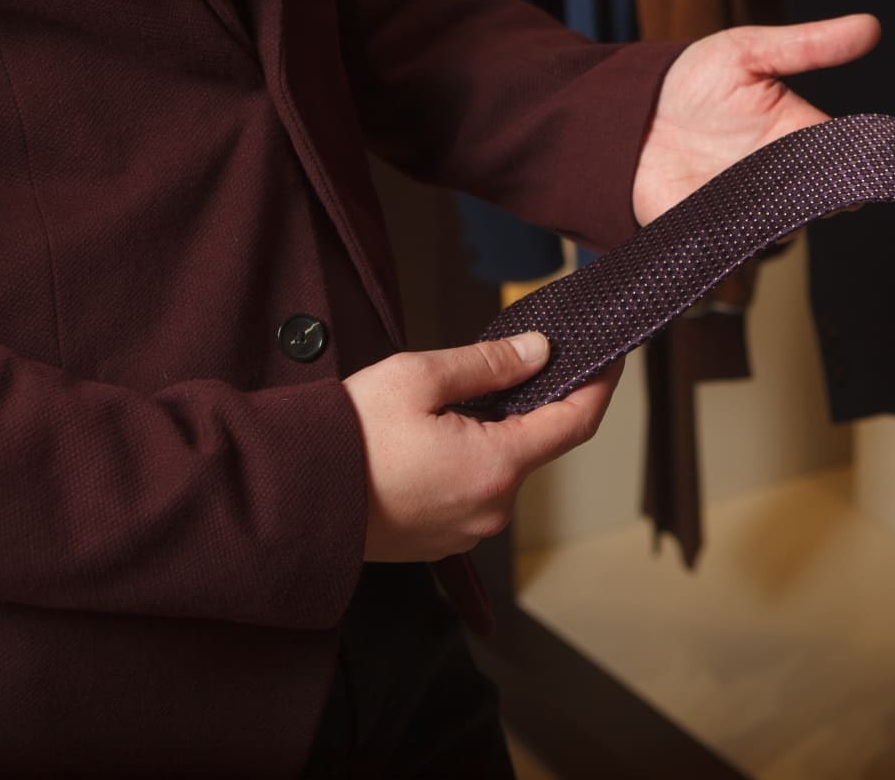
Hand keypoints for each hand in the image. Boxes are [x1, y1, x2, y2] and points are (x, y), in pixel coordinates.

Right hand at [345, 333, 622, 560]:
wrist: (284, 500)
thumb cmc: (345, 438)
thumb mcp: (419, 378)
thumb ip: (489, 364)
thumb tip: (540, 352)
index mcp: (496, 467)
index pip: (576, 423)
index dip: (599, 385)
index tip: (611, 357)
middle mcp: (491, 508)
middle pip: (535, 445)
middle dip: (530, 404)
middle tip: (509, 363)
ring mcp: (466, 531)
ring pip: (502, 468)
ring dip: (493, 434)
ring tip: (449, 404)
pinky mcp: (440, 541)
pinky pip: (472, 492)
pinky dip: (468, 461)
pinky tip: (431, 440)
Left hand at [632, 15, 881, 224]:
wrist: (625, 116)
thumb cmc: (690, 79)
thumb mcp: (749, 50)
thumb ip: (808, 45)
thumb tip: (872, 25)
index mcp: (797, 133)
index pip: (845, 155)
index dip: (858, 164)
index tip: (859, 166)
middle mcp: (780, 176)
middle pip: (822, 200)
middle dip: (823, 198)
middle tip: (812, 184)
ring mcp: (749, 207)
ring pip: (785, 229)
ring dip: (780, 218)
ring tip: (759, 194)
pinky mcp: (714, 233)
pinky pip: (738, 250)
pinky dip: (739, 243)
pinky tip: (730, 220)